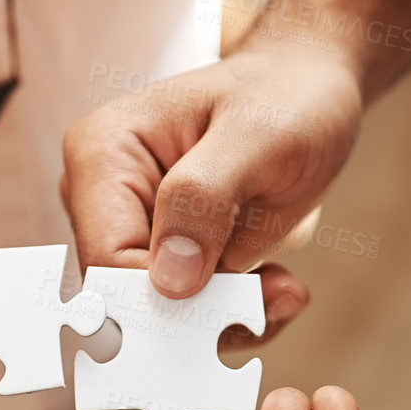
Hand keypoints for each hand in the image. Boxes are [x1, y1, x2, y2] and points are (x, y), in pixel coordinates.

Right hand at [59, 43, 362, 333]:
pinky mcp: (165, 255)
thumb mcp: (257, 137)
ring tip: (284, 288)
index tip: (240, 303)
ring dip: (229, 317)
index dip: (167, 297)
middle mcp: (103, 197)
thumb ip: (203, 198)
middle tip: (279, 295)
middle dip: (206, 312)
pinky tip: (278, 287)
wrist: (308, 92)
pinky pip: (190, 312)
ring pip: (162, 315)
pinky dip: (236, 313)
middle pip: (131, 296)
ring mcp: (132, 229)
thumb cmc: (284, 97)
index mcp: (102, 152)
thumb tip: (169, 278)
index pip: (109, 258)